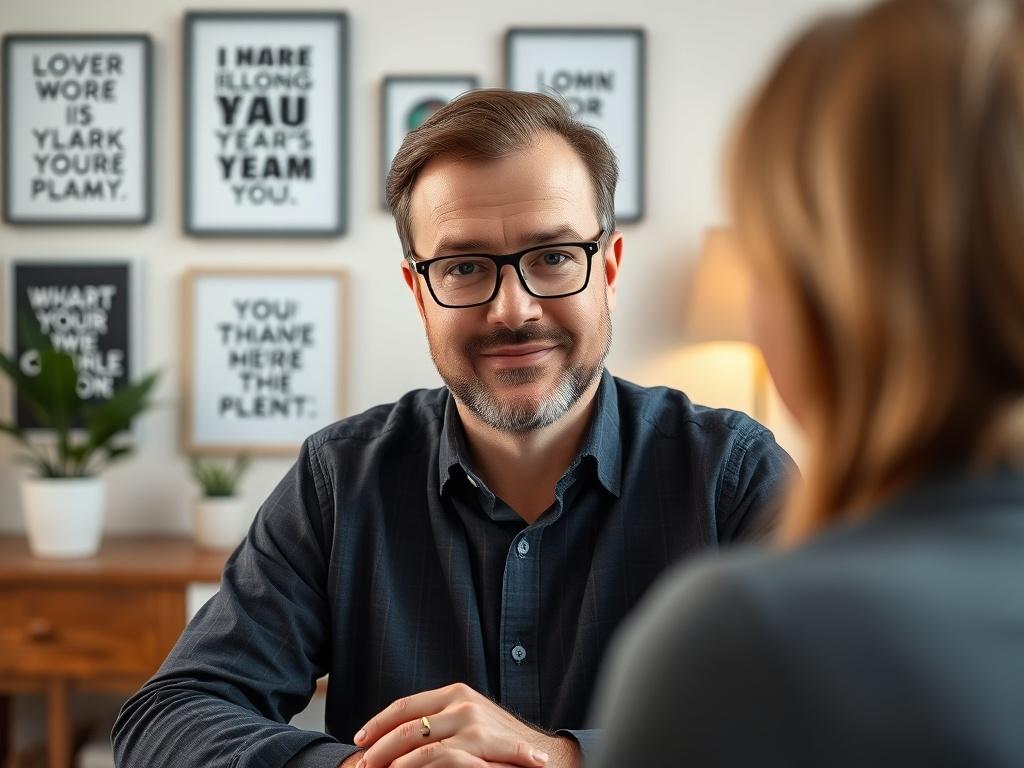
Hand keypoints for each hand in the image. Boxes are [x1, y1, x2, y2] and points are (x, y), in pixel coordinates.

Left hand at [353, 683, 580, 767]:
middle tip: (362, 764)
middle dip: (378, 746)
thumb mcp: (471, 723)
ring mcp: (472, 724)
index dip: (378, 723)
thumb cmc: (504, 745)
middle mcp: (461, 702)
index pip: (405, 706)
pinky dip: (413, 766)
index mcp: (455, 693)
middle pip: (405, 723)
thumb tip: (402, 736)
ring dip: (391, 760)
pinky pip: (436, 756)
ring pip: (415, 740)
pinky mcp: (481, 745)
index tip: (360, 739)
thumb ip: (443, 722)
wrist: (547, 758)